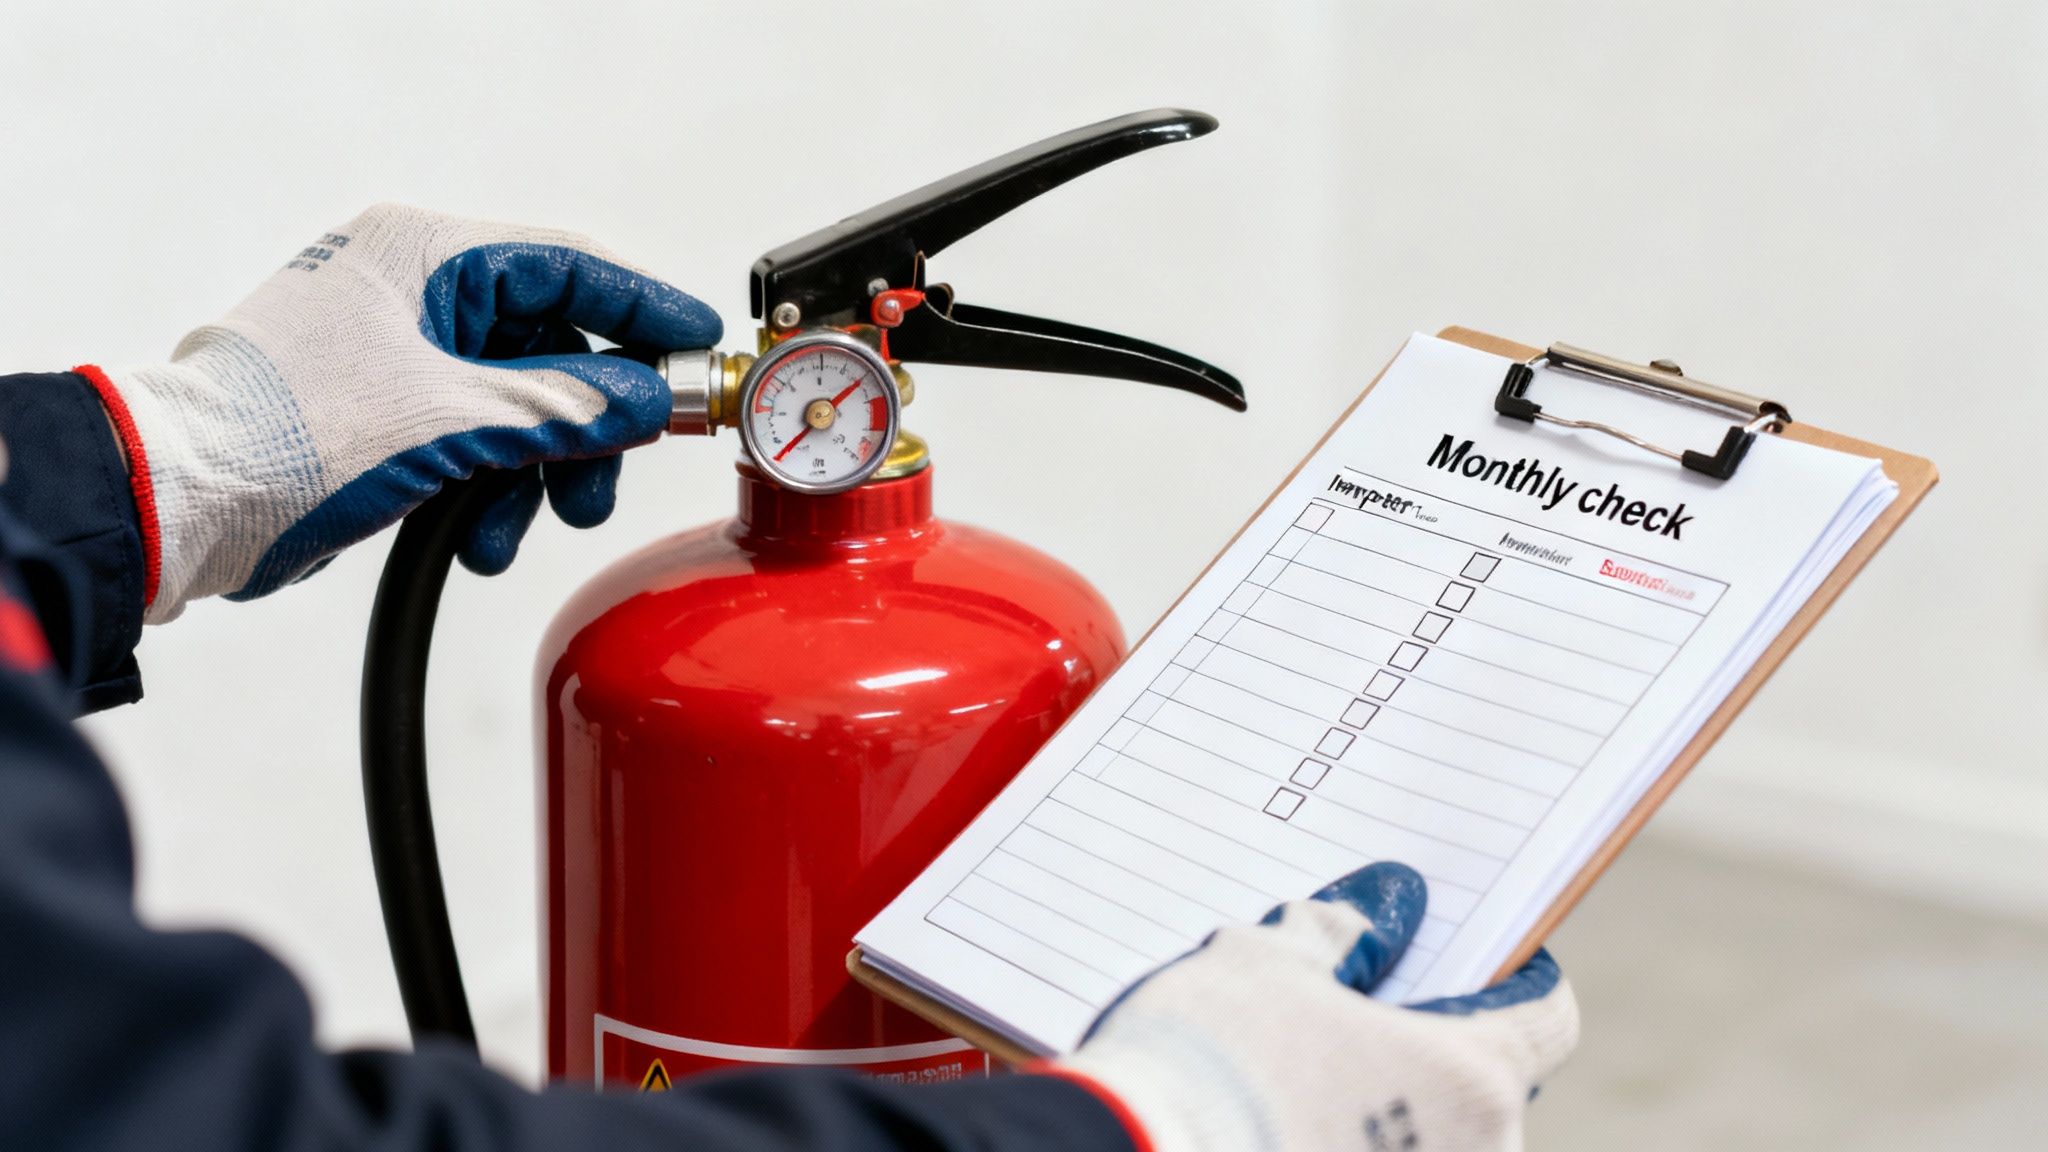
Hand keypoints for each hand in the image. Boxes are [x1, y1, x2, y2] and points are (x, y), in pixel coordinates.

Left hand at [90, 203, 720, 621]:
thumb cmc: (286, 435)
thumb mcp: (454, 419)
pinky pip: (474, 441)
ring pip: (517, 404)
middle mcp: (412, 294)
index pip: (568, 266)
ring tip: (527, 525)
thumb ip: (567, 405)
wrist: (178, 505)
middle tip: (606, 475)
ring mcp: (395, 355)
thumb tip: (647, 399)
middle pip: (550, 346)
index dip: (643, 309)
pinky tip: (481, 537)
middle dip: (584, 423)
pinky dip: (492, 490)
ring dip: (538, 472)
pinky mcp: (383, 415)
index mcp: (423, 257)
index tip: (700, 346)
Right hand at [1049, 862, 1577, 1151]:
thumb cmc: (1209, 1061)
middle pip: (1483, 1084)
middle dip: (1431, 1042)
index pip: (1546, 1017)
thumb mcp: (1266, 962)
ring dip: (1388, 1103)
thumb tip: (1387, 902)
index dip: (1515, 975)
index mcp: (1471, 1078)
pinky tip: (1279, 1119)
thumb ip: (1344, 930)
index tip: (1474, 952)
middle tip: (1359, 1004)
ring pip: (1431, 1136)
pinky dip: (1346, 1137)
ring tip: (1299, 1067)